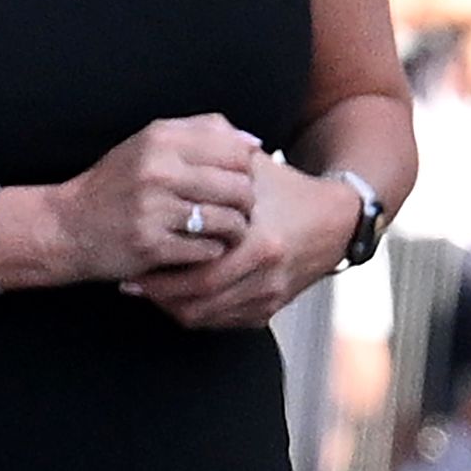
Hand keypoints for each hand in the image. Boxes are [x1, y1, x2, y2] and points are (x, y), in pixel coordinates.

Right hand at [30, 114, 259, 288]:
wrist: (67, 226)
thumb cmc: (118, 184)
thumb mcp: (150, 144)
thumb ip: (202, 133)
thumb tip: (254, 142)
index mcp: (161, 139)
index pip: (237, 152)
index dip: (246, 170)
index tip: (235, 180)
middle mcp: (158, 171)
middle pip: (240, 188)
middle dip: (246, 204)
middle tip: (235, 211)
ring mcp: (154, 210)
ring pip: (231, 221)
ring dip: (234, 230)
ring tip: (222, 230)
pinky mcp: (152, 246)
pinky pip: (209, 250)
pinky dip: (211, 251)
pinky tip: (199, 246)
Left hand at [134, 149, 359, 332]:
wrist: (337, 220)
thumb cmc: (289, 191)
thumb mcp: (256, 170)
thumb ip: (217, 159)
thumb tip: (173, 148)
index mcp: (260, 244)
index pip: (198, 274)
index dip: (160, 276)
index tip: (134, 265)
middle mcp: (266, 275)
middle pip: (197, 303)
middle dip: (159, 296)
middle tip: (133, 284)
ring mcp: (270, 295)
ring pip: (207, 317)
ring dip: (174, 307)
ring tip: (151, 290)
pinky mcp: (272, 307)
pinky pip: (224, 322)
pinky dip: (198, 313)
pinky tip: (180, 296)